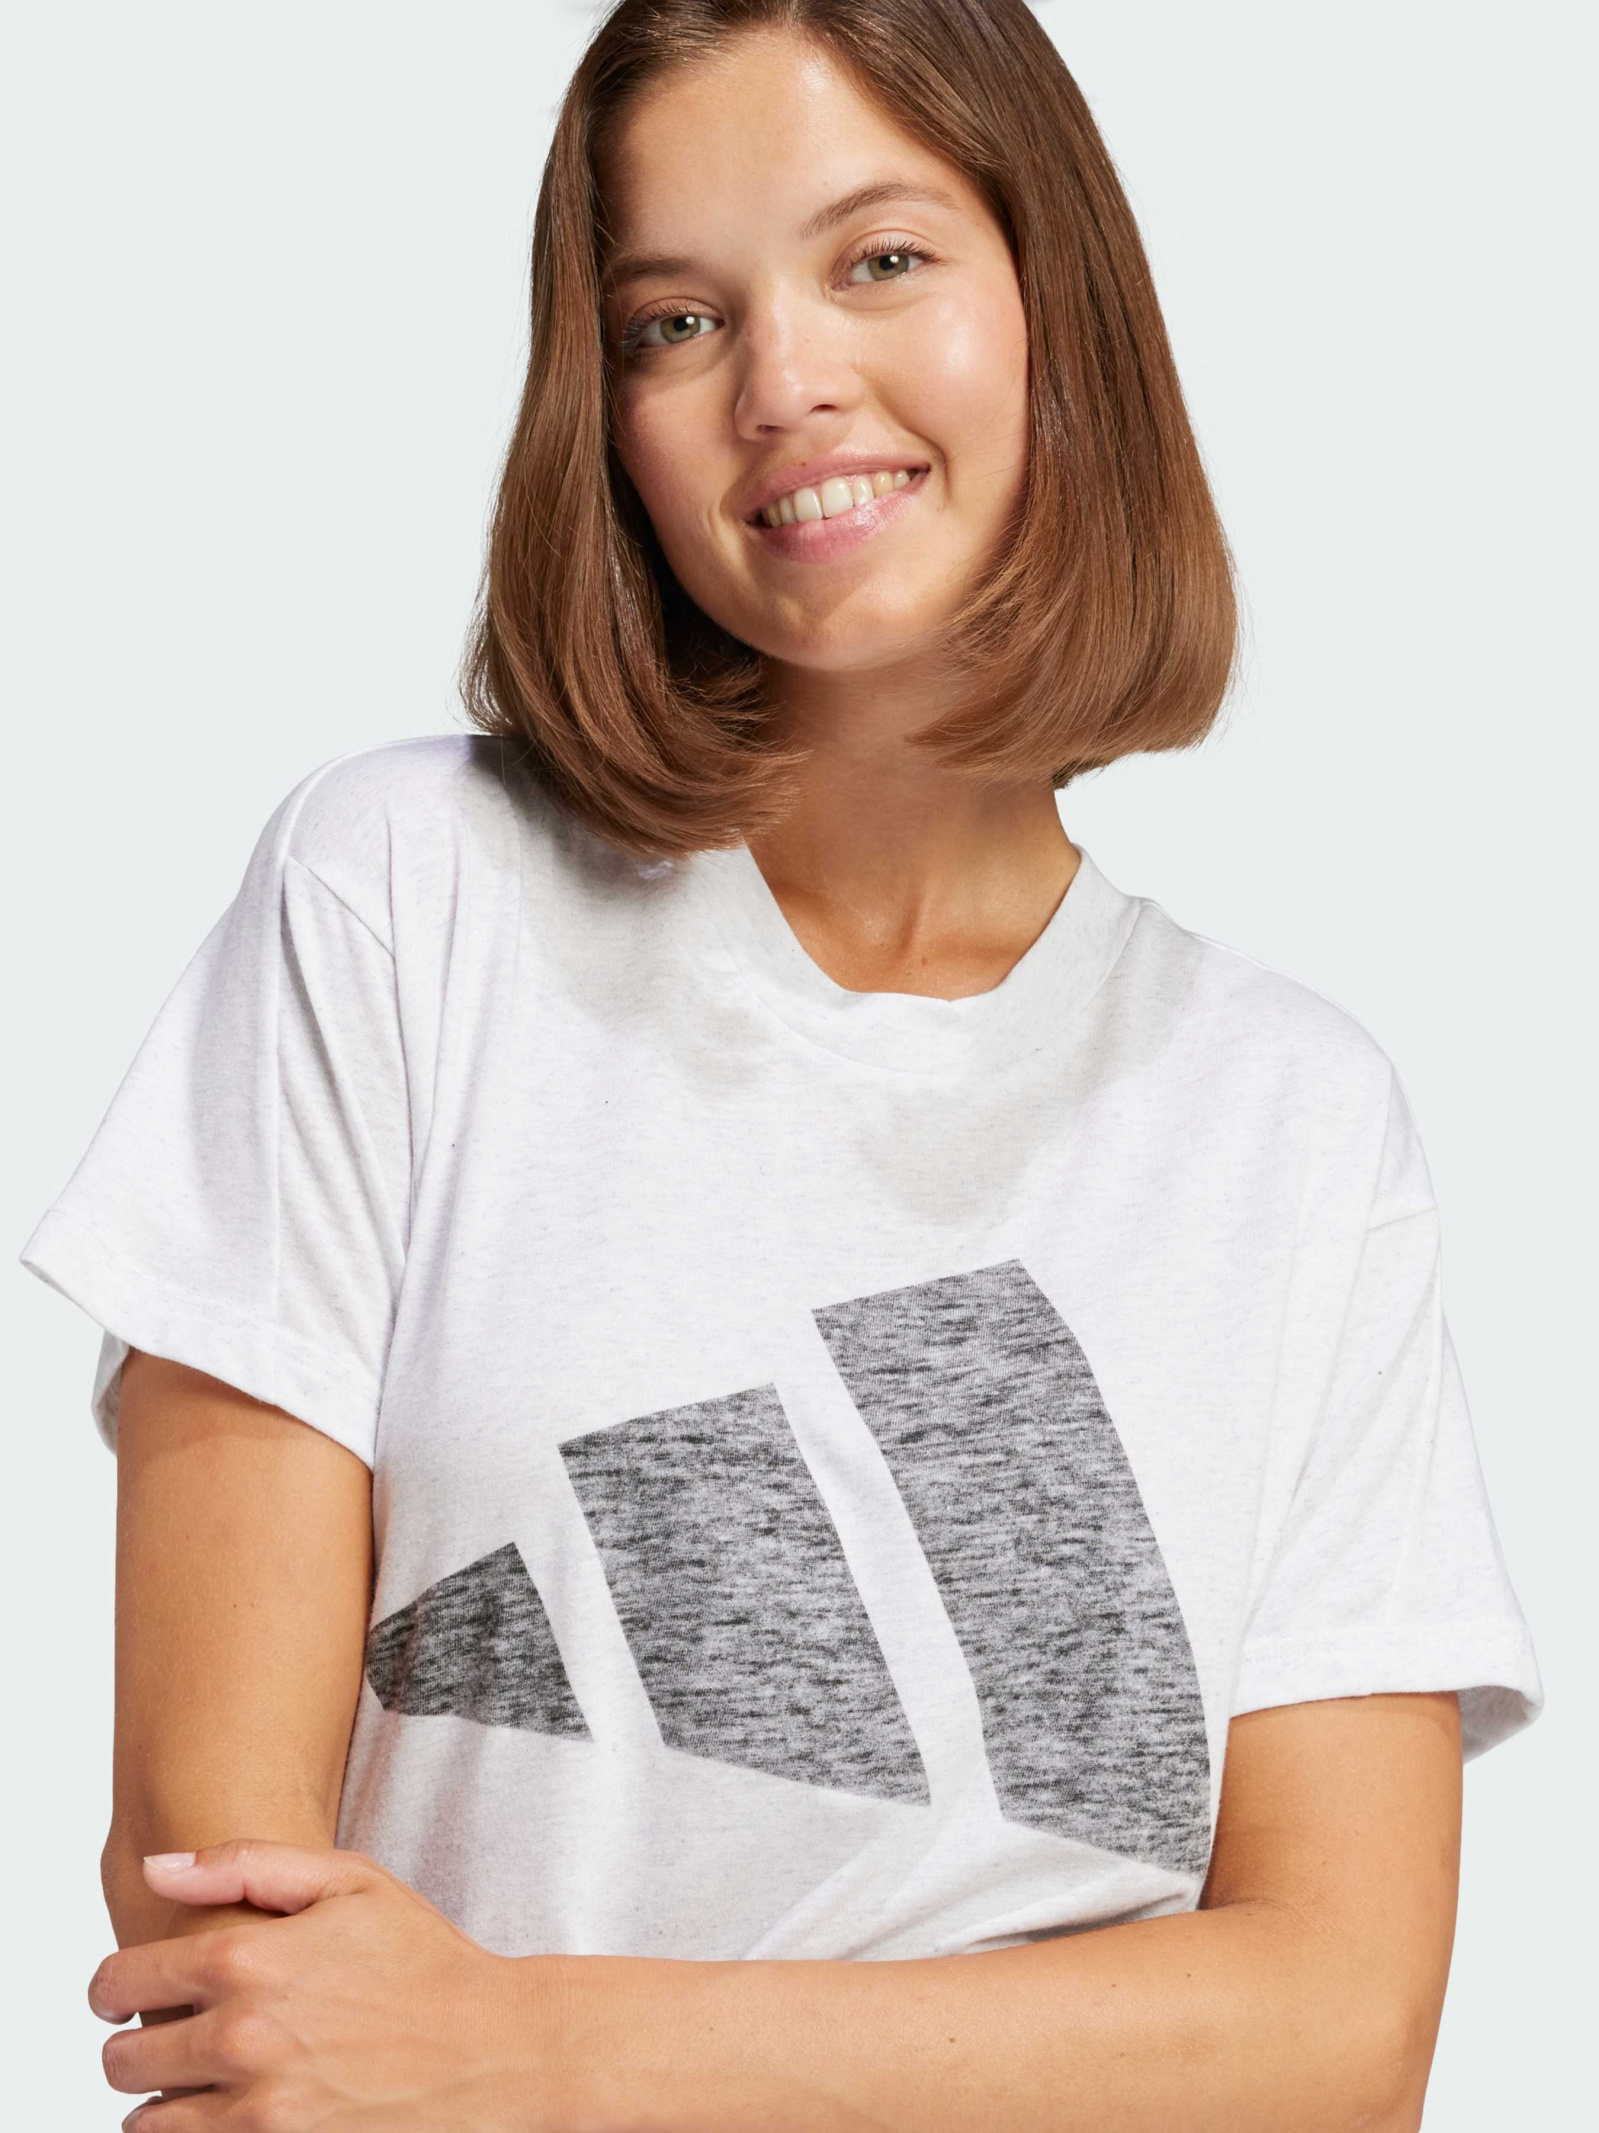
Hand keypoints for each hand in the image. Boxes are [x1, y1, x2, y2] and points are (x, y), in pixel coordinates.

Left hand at [87, 1839, 561, 2129]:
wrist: (494, 2051)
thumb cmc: (425, 1960)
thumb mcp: (351, 1880)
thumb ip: (243, 1864)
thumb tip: (155, 1866)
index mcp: (248, 1957)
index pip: (118, 1982)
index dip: (112, 1986)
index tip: (125, 1992)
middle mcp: (241, 2036)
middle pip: (120, 2062)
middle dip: (136, 2046)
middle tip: (173, 2037)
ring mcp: (258, 2110)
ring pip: (147, 2124)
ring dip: (165, 2102)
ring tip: (206, 2080)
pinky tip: (234, 2111)